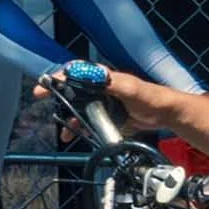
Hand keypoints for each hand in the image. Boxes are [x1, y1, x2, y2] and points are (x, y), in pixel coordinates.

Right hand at [33, 66, 189, 132]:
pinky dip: (81, 128)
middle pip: (74, 90)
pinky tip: (76, 135)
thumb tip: (93, 75)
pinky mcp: (108, 116)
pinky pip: (90, 121)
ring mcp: (104, 102)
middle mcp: (101, 88)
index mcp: (104, 78)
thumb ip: (112, 82)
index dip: (59, 77)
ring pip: (80, 108)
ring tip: (64, 131)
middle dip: (58, 97)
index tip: (46, 84)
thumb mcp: (130, 88)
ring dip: (70, 118)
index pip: (76, 73)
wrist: (165, 114)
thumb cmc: (150, 97)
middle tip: (42, 100)